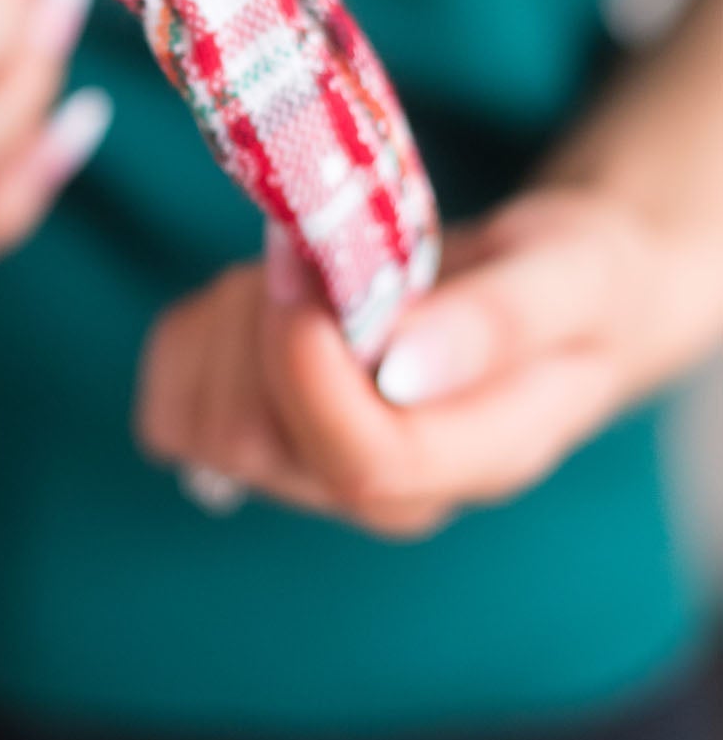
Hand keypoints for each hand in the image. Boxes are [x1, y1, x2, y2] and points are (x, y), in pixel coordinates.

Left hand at [134, 186, 722, 537]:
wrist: (552, 297)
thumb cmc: (571, 286)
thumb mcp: (570, 276)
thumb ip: (499, 322)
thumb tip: (401, 369)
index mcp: (472, 460)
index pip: (358, 462)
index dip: (306, 363)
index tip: (308, 264)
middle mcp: (387, 488)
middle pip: (256, 443)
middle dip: (260, 324)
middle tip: (310, 251)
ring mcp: (316, 471)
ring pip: (202, 426)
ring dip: (227, 323)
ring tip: (297, 274)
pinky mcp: (259, 436)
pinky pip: (170, 406)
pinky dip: (192, 336)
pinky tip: (255, 301)